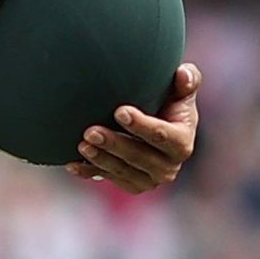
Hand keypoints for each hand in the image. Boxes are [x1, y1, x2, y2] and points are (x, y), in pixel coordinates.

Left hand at [66, 62, 199, 194]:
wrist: (157, 123)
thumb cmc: (169, 100)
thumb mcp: (181, 89)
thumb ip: (188, 79)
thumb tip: (182, 74)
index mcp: (182, 143)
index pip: (162, 136)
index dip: (141, 125)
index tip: (119, 111)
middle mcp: (168, 166)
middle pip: (139, 157)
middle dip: (115, 144)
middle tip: (91, 131)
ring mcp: (149, 178)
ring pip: (123, 171)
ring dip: (100, 160)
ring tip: (81, 144)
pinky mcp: (132, 184)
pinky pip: (109, 179)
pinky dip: (89, 173)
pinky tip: (71, 164)